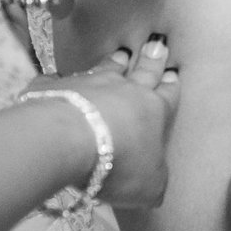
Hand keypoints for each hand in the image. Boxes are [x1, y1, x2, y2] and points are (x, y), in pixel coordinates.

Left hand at [35, 35, 180, 207]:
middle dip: (152, 60)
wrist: (67, 140)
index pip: (168, 95)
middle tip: (156, 44)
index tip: (174, 73)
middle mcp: (124, 90)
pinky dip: (61, 80)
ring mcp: (88, 84)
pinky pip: (58, 80)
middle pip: (142, 71)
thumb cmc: (118, 163)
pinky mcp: (55, 86)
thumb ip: (155, 183)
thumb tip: (156, 186)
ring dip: (114, 62)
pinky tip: (57, 79)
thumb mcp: (149, 186)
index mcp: (152, 110)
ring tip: (120, 53)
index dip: (172, 86)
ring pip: (106, 68)